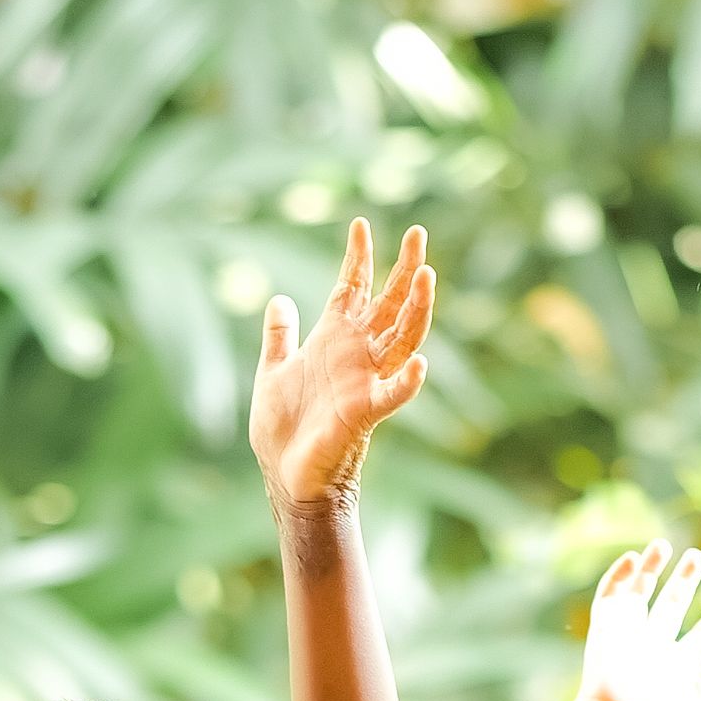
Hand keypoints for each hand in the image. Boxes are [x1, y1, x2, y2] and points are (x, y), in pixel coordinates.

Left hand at [248, 218, 435, 509]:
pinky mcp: (364, 413)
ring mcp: (364, 382)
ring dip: (416, 309)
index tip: (360, 224)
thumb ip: (280, 336)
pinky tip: (419, 363)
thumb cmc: (283, 429)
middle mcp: (355, 356)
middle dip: (404, 270)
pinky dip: (406, 381)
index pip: (353, 290)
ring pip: (401, 338)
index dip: (358, 258)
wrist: (285, 475)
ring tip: (427, 276)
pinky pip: (392, 395)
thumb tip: (279, 300)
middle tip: (418, 234)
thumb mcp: (273, 370)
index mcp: (333, 341)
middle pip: (389, 304)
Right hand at [572, 543, 700, 700]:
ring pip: (640, 591)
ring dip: (651, 567)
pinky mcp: (604, 624)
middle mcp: (653, 643)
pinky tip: (635, 558)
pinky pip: (609, 593)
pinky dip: (619, 574)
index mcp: (678, 662)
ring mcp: (628, 631)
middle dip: (684, 580)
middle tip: (697, 556)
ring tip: (664, 543)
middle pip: (671, 603)